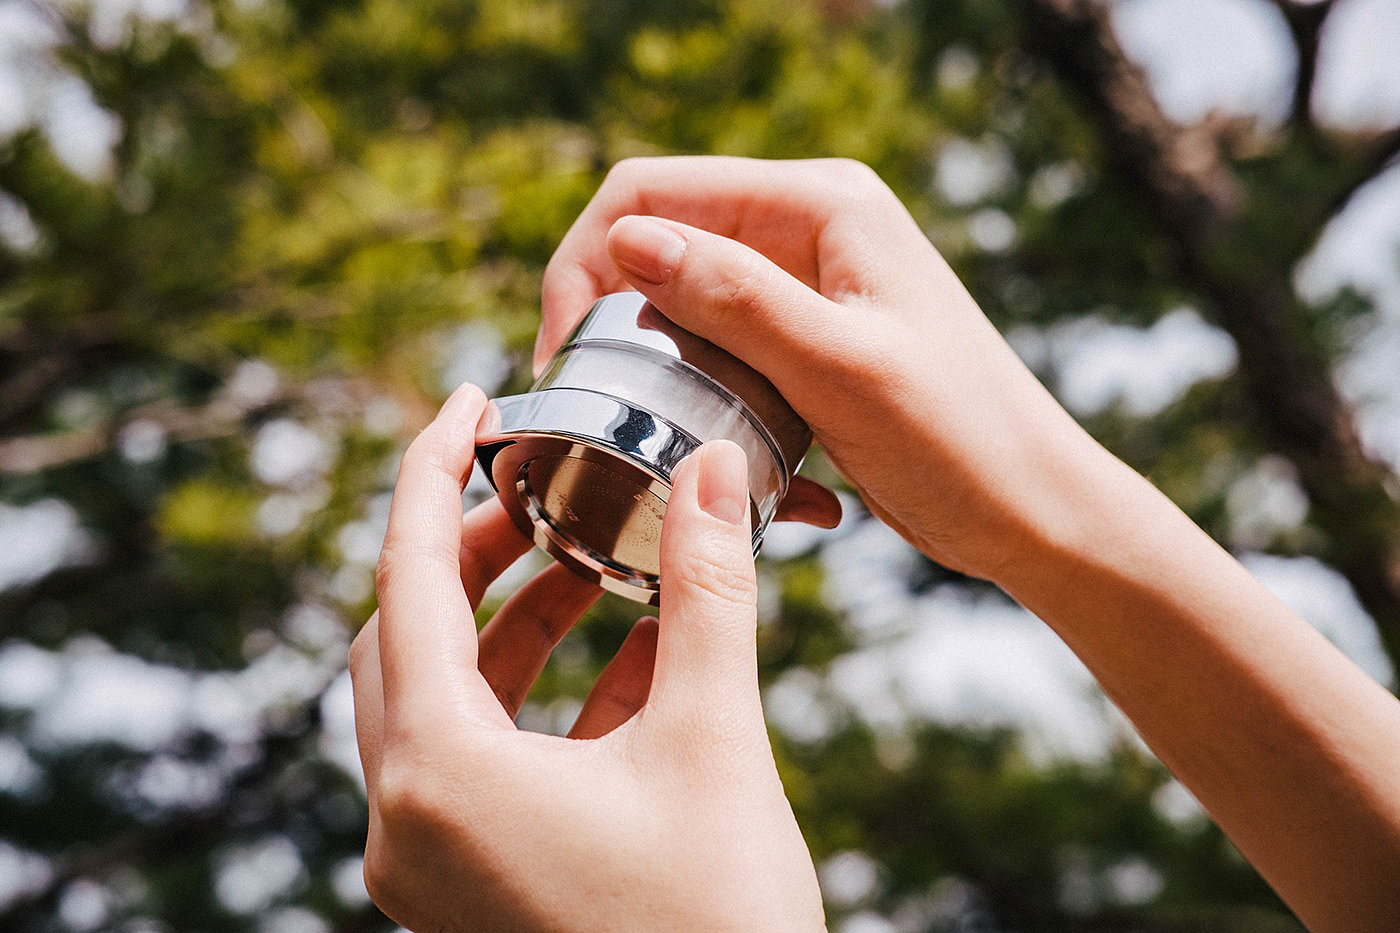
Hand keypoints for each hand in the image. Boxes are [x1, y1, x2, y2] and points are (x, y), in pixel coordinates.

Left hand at [350, 383, 824, 932]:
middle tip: (542, 490)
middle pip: (405, 635)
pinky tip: (627, 664)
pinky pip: (476, 762)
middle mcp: (407, 819)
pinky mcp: (465, 888)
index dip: (430, 472)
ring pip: (438, 700)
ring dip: (510, 627)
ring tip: (594, 570)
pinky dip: (536, 701)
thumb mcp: (716, 742)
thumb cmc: (718, 923)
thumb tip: (711, 470)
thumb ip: (708, 592)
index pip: (406, 577)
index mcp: (439, 772)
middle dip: (472, 550)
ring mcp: (427, 863)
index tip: (468, 402)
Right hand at [539, 156, 1105, 581]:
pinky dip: (721, 412)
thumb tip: (628, 243)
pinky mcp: (808, 348)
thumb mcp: (840, 367)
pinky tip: (775, 479)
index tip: (566, 354)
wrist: (1035, 509)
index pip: (652, 192)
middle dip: (619, 324)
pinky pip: (725, 361)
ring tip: (689, 449)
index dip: (588, 261)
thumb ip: (735, 299)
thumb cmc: (962, 437)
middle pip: (661, 249)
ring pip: (686, 313)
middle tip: (609, 411)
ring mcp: (808, 290)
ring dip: (672, 379)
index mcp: (819, 205)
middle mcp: (808, 231)